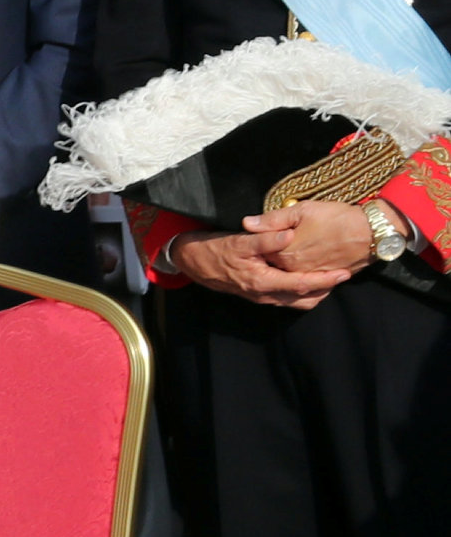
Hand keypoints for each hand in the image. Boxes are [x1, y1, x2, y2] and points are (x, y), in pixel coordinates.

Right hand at [174, 207, 364, 307]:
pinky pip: (288, 298)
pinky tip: (307, 278)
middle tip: (342, 275)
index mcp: (262, 282)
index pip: (302, 284)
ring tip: (329, 278)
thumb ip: (265, 239)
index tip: (343, 272)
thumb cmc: (215, 249)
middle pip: (304, 299)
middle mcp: (264, 295)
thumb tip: (289, 235)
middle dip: (325, 289)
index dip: (325, 280)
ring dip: (315, 292)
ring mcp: (261, 297)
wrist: (193, 261)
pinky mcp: (259, 294)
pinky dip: (303, 292)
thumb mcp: (238, 241)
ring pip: (297, 302)